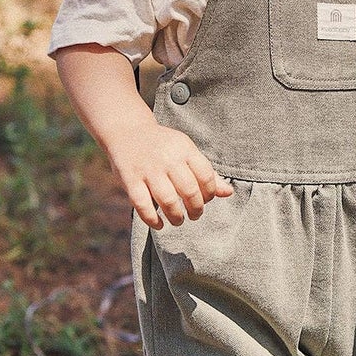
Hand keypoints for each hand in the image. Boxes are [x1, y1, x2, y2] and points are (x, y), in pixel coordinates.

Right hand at [107, 124, 232, 228]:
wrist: (127, 131)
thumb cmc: (163, 146)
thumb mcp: (186, 151)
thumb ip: (206, 172)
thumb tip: (228, 193)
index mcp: (184, 148)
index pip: (206, 176)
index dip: (209, 193)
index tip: (205, 200)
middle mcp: (167, 158)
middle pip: (189, 191)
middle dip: (196, 209)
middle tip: (194, 215)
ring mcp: (148, 170)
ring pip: (168, 200)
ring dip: (176, 217)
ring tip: (178, 220)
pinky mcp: (130, 180)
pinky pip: (143, 206)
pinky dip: (153, 220)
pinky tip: (159, 224)